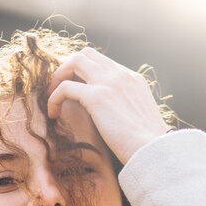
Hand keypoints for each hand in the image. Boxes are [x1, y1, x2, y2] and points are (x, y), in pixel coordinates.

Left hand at [47, 47, 170, 163]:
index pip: (102, 63)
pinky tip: (53, 114)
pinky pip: (65, 88)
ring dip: (59, 77)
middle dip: (68, 69)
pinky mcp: (97, 97)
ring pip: (75, 62)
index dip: (83, 74)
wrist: (153, 150)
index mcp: (132, 79)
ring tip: (52, 98)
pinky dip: (54, 98)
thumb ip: (126, 108)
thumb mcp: (139, 118)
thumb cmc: (146, 144)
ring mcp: (110, 83)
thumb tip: (112, 118)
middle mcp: (121, 75)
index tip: (74, 92)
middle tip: (59, 90)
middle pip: (87, 55)